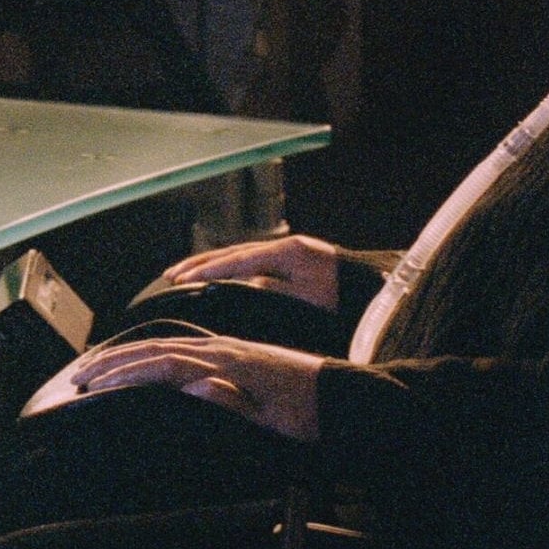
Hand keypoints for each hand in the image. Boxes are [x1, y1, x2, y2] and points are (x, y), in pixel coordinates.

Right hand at [71, 333, 327, 441]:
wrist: (343, 395)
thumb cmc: (308, 411)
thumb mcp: (271, 415)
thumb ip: (230, 399)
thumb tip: (191, 383)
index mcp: (226, 364)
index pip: (163, 362)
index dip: (127, 372)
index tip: (95, 384)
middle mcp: (222, 350)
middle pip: (158, 348)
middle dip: (117, 360)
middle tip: (82, 374)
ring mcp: (228, 349)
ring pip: (169, 345)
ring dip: (132, 354)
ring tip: (103, 364)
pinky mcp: (235, 355)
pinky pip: (184, 349)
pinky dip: (155, 353)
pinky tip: (147, 359)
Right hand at [161, 234, 341, 309]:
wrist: (378, 291)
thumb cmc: (347, 303)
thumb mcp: (311, 302)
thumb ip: (274, 292)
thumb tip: (242, 285)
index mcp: (287, 252)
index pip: (236, 260)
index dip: (206, 270)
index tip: (179, 280)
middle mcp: (284, 245)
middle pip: (233, 251)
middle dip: (199, 263)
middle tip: (170, 275)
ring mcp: (288, 250)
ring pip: (241, 253)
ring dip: (211, 263)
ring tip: (183, 273)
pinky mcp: (293, 259)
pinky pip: (252, 260)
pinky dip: (230, 266)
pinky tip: (217, 275)